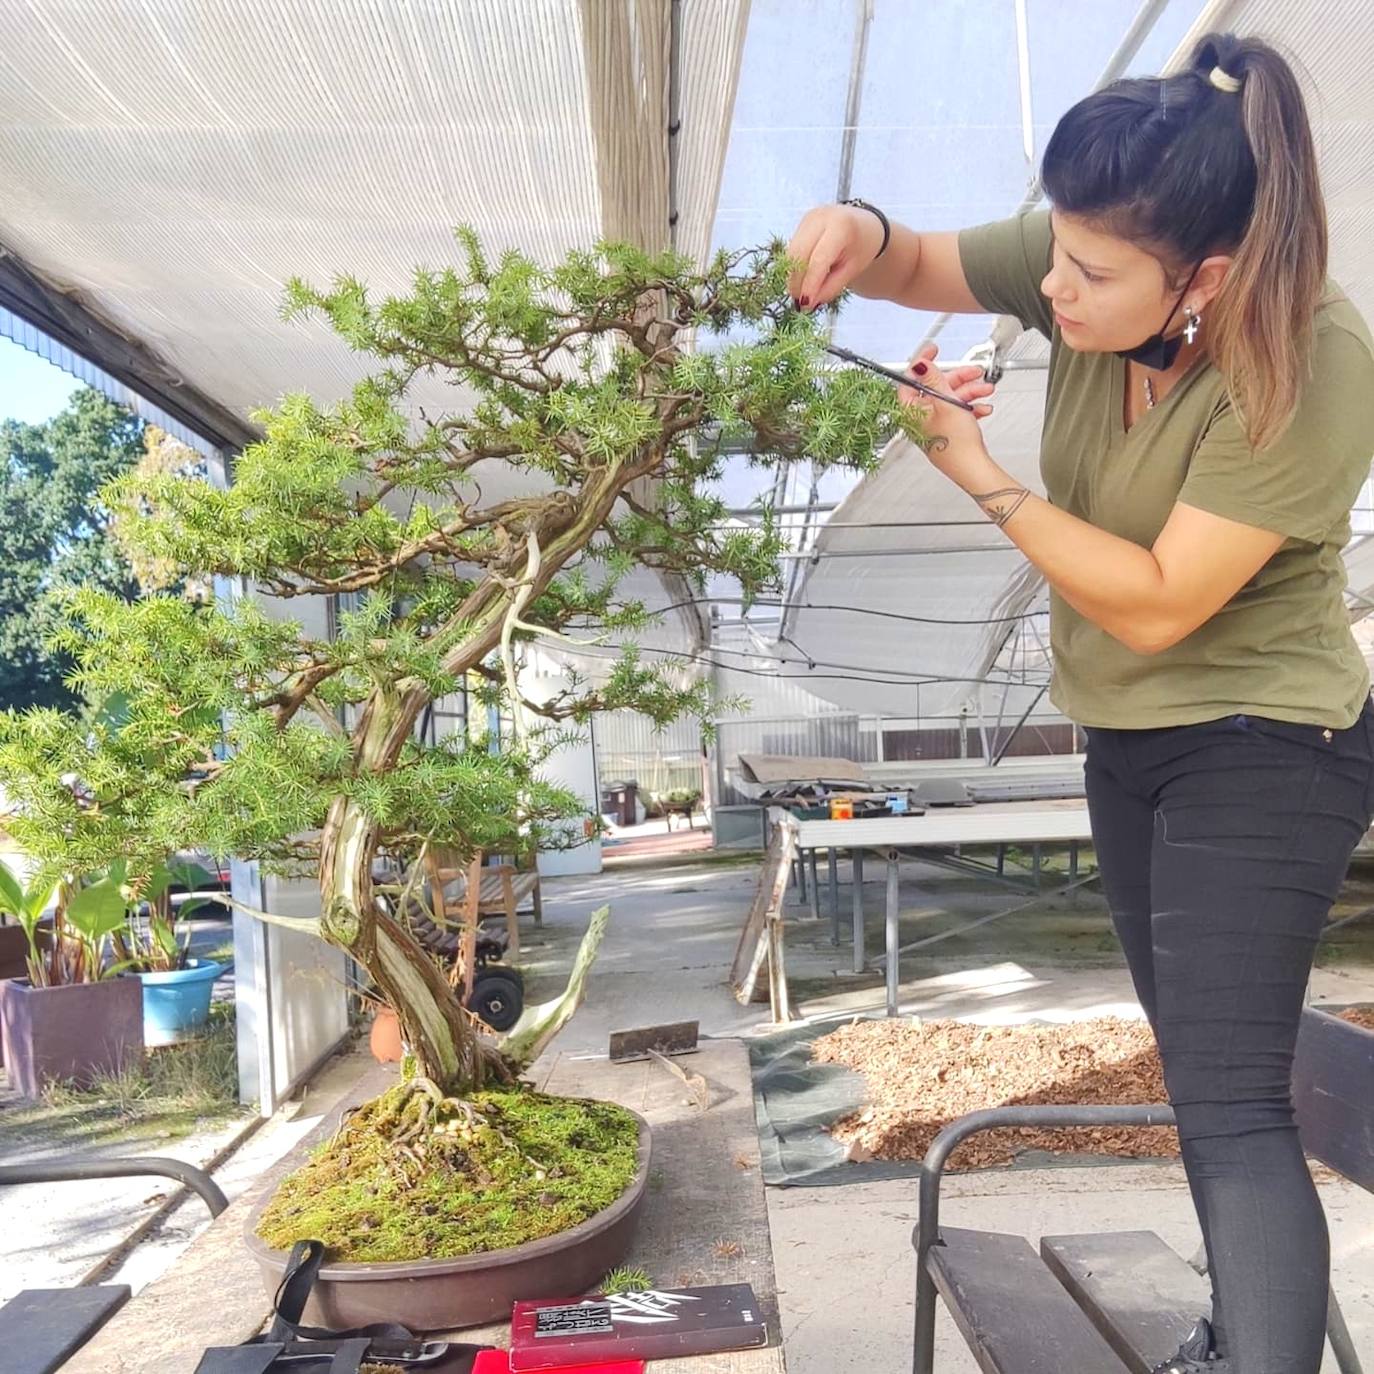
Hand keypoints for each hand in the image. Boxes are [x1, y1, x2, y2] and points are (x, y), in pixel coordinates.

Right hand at [786, 204, 886, 309]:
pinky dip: (794, 268)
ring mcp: (808, 218)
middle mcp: (821, 217)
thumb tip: (807, 303)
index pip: (818, 259)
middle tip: (800, 304)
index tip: (805, 305)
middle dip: (797, 282)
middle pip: (799, 254)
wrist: (864, 225)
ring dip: (793, 277)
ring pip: (792, 253)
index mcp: (841, 226)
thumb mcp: (852, 271)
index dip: (809, 284)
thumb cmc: (861, 249)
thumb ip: (830, 287)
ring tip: (801, 294)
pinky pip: (792, 250)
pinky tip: (802, 280)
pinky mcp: (802, 224)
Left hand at [897, 344, 996, 482]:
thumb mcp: (945, 403)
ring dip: (969, 392)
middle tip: (972, 372)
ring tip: (985, 390)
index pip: (910, 381)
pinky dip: (971, 408)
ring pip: (950, 399)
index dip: (922, 364)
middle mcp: (920, 419)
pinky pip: (957, 413)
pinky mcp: (948, 432)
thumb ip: (933, 380)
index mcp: (911, 412)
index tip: (933, 351)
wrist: (972, 469)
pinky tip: (983, 408)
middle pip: (935, 388)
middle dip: (957, 379)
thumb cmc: (956, 444)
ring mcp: (934, 426)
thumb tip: (919, 364)